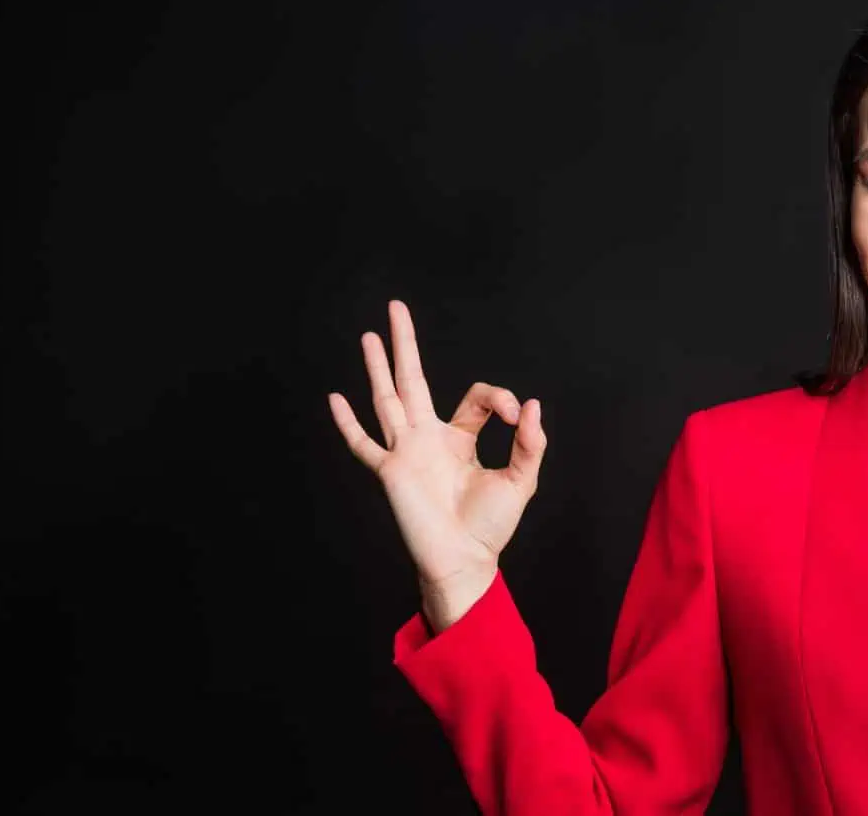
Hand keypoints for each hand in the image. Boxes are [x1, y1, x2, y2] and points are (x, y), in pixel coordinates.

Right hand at [328, 300, 546, 621]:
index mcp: (459, 439)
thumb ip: (529, 443)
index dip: (496, 397)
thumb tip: (531, 405)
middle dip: (405, 345)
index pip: (474, 398)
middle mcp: (429, 439)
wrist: (464, 560)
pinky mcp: (390, 472)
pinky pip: (364, 444)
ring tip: (370, 336)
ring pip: (386, 400)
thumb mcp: (521, 480)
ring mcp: (406, 453)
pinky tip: (335, 399)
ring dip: (377, 368)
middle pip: (413, 381)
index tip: (513, 413)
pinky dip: (349, 423)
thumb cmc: (490, 526)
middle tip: (396, 307)